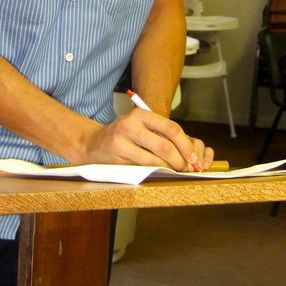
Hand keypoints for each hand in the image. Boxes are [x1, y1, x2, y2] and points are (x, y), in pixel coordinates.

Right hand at [80, 108, 213, 170]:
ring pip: (154, 158)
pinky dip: (154, 170)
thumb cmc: (122, 136)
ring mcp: (122, 140)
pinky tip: (158, 171)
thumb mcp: (139, 126)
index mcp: (141, 114)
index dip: (185, 145)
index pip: (171, 128)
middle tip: (186, 168)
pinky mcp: (117, 154)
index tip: (193, 157)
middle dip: (180, 160)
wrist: (92, 143)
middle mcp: (131, 124)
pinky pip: (142, 166)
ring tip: (174, 171)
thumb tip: (188, 149)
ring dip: (168, 168)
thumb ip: (159, 133)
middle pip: (165, 145)